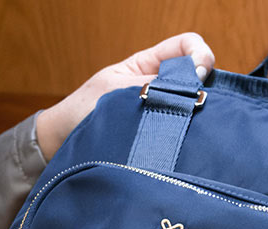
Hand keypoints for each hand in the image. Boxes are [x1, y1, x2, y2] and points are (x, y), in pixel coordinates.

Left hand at [36, 32, 214, 160]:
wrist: (64, 143)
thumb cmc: (82, 111)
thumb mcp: (116, 91)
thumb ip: (151, 84)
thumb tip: (189, 83)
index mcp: (148, 64)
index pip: (186, 46)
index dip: (199, 54)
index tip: (198, 74)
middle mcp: (160, 87)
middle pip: (197, 77)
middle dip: (203, 86)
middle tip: (198, 102)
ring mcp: (161, 113)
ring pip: (192, 107)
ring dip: (192, 113)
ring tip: (186, 124)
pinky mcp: (159, 139)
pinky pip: (179, 133)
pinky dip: (182, 134)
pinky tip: (178, 141)